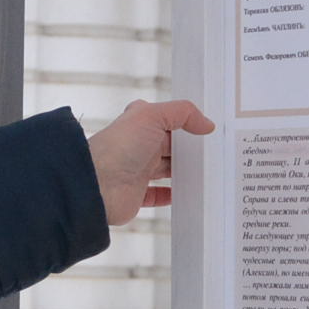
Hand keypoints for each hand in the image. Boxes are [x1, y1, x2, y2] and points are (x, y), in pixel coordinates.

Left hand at [87, 99, 214, 226]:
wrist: (97, 185)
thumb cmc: (118, 147)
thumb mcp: (152, 116)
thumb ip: (182, 113)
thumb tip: (206, 123)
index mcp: (138, 124)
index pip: (166, 119)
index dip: (184, 121)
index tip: (206, 128)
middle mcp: (137, 146)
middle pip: (168, 146)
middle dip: (187, 149)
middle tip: (211, 152)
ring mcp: (136, 171)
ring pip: (165, 170)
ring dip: (181, 172)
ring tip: (204, 172)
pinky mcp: (136, 195)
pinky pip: (156, 195)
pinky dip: (169, 195)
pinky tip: (183, 193)